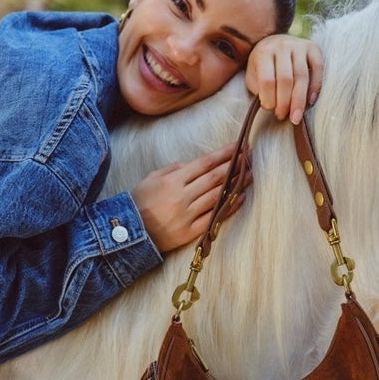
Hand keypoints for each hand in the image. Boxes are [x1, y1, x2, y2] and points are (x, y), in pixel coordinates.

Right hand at [131, 143, 248, 253]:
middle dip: (234, 165)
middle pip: (214, 178)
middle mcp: (181, 196)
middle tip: (250, 157)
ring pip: (217, 196)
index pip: (204, 163)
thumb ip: (173, 169)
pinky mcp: (189, 232)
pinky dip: (228, 208)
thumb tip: (193, 164)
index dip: (223, 154)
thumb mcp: (152, 178)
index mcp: (173, 180)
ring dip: (236, 184)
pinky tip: (240, 198)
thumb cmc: (140, 201)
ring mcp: (186, 215)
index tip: (238, 146)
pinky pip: (213, 218)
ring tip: (250, 175)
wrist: (128, 232)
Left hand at [245, 35, 323, 124]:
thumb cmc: (263, 66)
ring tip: (296, 116)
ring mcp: (299, 45)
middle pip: (286, 79)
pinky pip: (318, 68)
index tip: (270, 110)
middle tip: (283, 117)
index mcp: (263, 53)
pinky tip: (311, 100)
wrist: (275, 43)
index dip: (269, 99)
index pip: (267, 80)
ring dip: (300, 100)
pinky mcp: (313, 48)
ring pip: (302, 76)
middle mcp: (282, 46)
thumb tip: (273, 106)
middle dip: (285, 103)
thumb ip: (259, 89)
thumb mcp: (254, 75)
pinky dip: (316, 86)